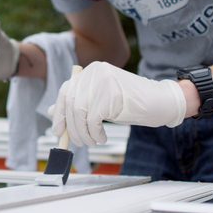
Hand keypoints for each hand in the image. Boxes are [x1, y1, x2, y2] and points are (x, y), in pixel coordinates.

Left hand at [48, 61, 185, 146]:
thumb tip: (52, 112)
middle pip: (71, 102)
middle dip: (71, 126)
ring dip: (83, 132)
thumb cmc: (131, 103)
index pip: (66, 91)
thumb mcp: (100, 103)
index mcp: (91, 71)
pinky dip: (94, 133)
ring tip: (92, 141)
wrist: (161, 101)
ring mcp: (104, 81)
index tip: (58, 130)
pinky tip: (101, 137)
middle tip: (77, 142)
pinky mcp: (112, 93)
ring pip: (80, 111)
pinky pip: (93, 119)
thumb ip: (78, 104)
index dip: (59, 112)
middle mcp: (95, 71)